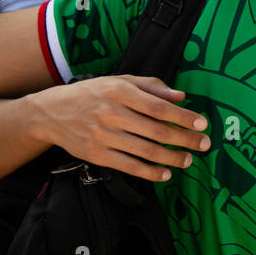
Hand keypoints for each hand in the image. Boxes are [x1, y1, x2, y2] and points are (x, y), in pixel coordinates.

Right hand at [33, 75, 209, 182]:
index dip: (183, 117)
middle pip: (156, 131)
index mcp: (120, 91)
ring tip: (189, 159)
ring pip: (145, 151)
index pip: (159, 107)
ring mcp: (102, 136)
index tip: (202, 124)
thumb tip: (182, 96)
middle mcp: (111, 113)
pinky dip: (150, 172)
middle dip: (185, 140)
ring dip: (172, 158)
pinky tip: (165, 173)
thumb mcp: (121, 81)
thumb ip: (152, 86)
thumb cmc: (93, 93)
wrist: (51, 112)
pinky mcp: (95, 155)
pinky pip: (128, 166)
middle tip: (204, 144)